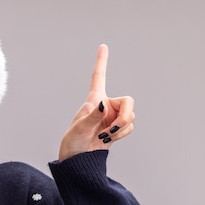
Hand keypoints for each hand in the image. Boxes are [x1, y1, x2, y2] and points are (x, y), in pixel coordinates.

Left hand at [58, 44, 134, 161]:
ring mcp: (112, 117)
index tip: (103, 46)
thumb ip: (93, 116)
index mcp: (94, 100)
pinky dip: (121, 134)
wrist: (77, 158)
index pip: (99, 77)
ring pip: (131, 117)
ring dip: (121, 128)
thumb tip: (104, 105)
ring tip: (104, 135)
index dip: (101, 62)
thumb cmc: (73, 141)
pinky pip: (129, 128)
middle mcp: (106, 106)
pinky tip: (108, 138)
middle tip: (113, 128)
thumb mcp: (80, 128)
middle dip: (125, 116)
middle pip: (129, 101)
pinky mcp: (117, 128)